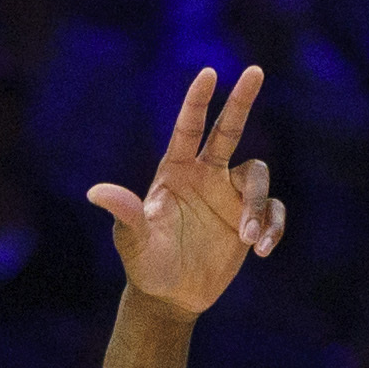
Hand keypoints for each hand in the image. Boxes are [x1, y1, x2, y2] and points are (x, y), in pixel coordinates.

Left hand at [88, 66, 284, 316]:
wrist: (169, 296)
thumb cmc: (146, 265)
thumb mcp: (133, 242)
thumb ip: (123, 214)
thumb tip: (95, 193)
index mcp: (177, 172)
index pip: (188, 130)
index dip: (197, 102)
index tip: (208, 74)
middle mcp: (206, 175)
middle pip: (228, 129)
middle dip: (241, 100)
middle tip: (255, 70)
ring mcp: (230, 196)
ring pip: (256, 177)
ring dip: (255, 205)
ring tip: (246, 239)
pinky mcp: (249, 219)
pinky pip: (272, 211)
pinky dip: (273, 227)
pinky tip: (262, 251)